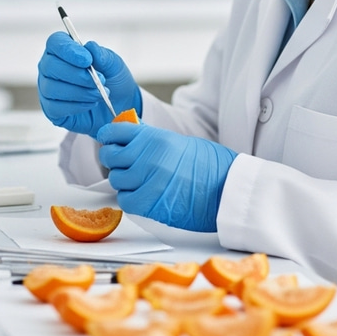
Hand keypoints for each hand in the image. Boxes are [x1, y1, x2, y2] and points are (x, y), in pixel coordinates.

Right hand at [37, 31, 141, 137]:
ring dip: (79, 92)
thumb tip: (90, 47)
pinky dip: (75, 106)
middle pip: (50, 66)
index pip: (55, 42)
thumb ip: (102, 55)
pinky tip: (90, 104)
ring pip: (52, 88)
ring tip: (98, 93)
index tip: (87, 60)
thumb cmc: (112, 80)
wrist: (119, 105)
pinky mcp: (51, 109)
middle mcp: (51, 67)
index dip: (68, 50)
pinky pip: (54, 107)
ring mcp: (48, 89)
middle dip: (76, 75)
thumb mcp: (114, 64)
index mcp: (64, 50)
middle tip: (98, 80)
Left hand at [97, 123, 236, 231]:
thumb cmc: (210, 165)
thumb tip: (130, 140)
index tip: (108, 140)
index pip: (114, 132)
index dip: (108, 136)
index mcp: (154, 137)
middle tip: (124, 164)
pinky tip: (142, 196)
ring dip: (124, 181)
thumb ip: (151, 140)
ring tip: (140, 181)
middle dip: (114, 160)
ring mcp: (147, 180)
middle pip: (110, 157)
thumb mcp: (177, 142)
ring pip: (116, 180)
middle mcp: (147, 156)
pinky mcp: (150, 203)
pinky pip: (125, 200)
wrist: (228, 189)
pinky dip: (130, 199)